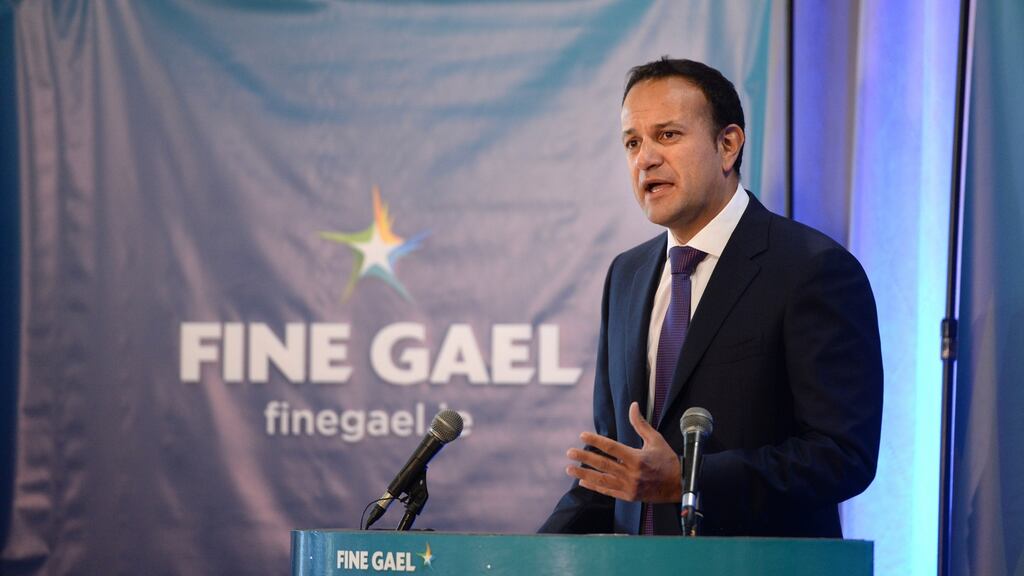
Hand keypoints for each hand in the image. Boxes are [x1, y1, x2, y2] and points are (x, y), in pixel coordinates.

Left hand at [566, 402, 681, 502]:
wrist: (679, 485)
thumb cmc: (667, 460)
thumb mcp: (655, 439)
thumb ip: (640, 424)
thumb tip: (633, 405)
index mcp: (637, 458)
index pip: (611, 448)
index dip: (595, 440)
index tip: (582, 435)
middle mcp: (632, 474)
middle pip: (603, 464)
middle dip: (584, 457)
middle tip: (569, 452)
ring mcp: (629, 487)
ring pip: (602, 480)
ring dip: (584, 474)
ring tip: (569, 469)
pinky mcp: (628, 496)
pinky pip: (608, 491)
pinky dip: (594, 487)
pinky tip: (582, 482)